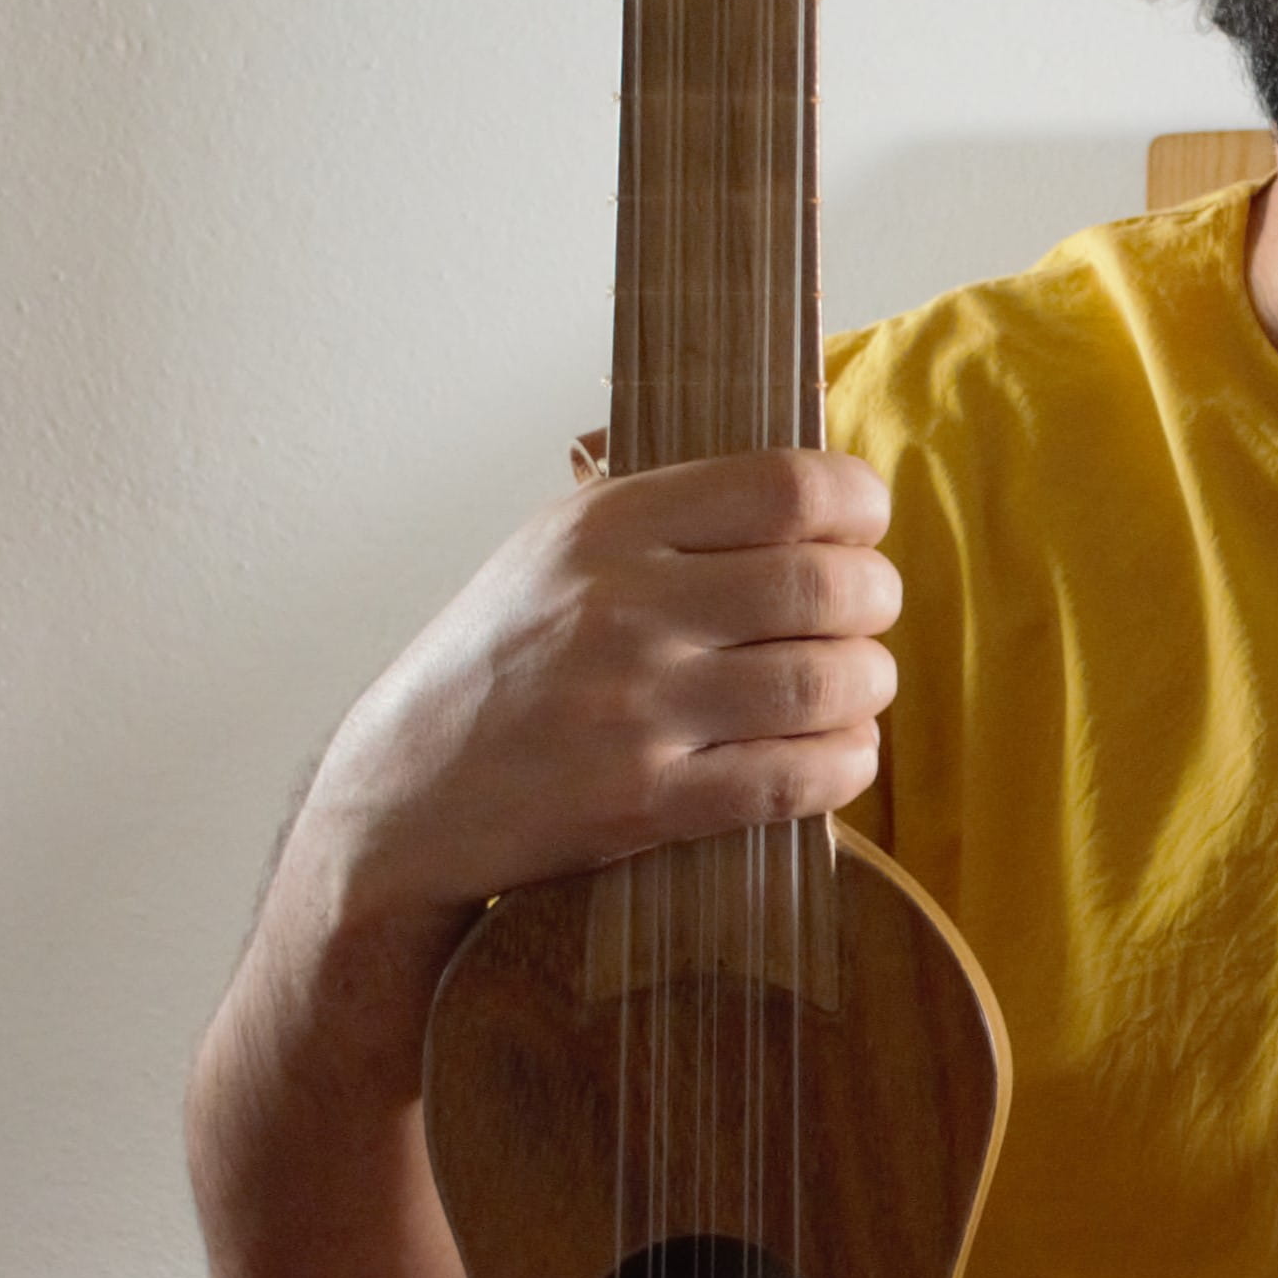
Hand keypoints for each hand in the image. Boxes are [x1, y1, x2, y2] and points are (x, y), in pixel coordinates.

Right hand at [298, 447, 899, 925]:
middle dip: (875, 599)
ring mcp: (633, 707)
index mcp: (607, 524)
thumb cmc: (497, 660)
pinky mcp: (643, 801)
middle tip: (865, 615)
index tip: (861, 525)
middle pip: (824, 584)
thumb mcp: (549, 547)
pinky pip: (794, 778)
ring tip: (854, 687)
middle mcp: (622, 606)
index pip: (785, 485)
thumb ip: (662, 507)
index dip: (856, 502)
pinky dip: (844, 764)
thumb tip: (794, 475)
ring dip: (867, 686)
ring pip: (823, 683)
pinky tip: (838, 754)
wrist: (402, 791)